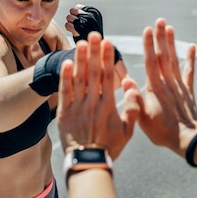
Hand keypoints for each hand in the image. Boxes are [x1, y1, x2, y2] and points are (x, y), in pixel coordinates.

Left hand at [57, 32, 140, 159]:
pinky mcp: (64, 113)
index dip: (107, 59)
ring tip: (81, 43)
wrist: (88, 162)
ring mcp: (77, 107)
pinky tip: (66, 62)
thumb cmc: (110, 146)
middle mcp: (92, 103)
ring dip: (80, 60)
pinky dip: (65, 77)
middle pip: (93, 73)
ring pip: (78, 79)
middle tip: (95, 35)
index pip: (108, 77)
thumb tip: (131, 87)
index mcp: (108, 106)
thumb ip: (132, 109)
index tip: (109, 43)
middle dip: (94, 52)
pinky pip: (64, 92)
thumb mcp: (128, 131)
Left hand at [65, 4, 102, 42]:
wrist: (94, 46)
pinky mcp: (79, 30)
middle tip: (76, 25)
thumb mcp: (92, 20)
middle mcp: (91, 16)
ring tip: (75, 28)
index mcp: (95, 12)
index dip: (76, 14)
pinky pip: (67, 25)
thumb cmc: (91, 33)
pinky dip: (69, 28)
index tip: (80, 21)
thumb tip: (74, 8)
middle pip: (72, 11)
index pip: (78, 7)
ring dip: (70, 23)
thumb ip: (84, 13)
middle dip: (72, 17)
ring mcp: (85, 22)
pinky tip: (73, 32)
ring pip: (69, 17)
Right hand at [138, 18, 196, 156]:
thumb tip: (126, 80)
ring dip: (172, 43)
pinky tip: (192, 47)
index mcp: (155, 88)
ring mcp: (179, 86)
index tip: (147, 30)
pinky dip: (191, 59)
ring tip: (170, 28)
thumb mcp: (142, 117)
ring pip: (175, 60)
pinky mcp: (188, 91)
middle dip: (161, 37)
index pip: (150, 62)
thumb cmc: (161, 131)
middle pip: (163, 56)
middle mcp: (167, 83)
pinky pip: (190, 72)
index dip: (148, 45)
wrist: (186, 139)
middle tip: (160, 21)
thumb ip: (135, 98)